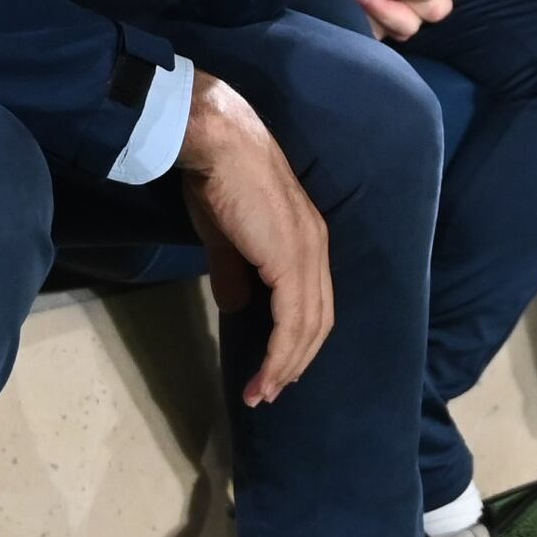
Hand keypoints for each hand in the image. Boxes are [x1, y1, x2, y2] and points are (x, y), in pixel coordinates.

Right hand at [177, 76, 329, 408]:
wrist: (218, 143)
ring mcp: (307, 254)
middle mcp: (316, 249)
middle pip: (318, 321)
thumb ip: (234, 271)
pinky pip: (293, 320)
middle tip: (269, 391)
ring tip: (262, 393)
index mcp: (306, 241)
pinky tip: (266, 375)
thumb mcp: (226, 235)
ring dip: (287, 366)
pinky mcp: (291, 260)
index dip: (297, 340)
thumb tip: (234, 307)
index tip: (275, 369)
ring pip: (308, 326)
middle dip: (295, 362)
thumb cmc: (219, 179)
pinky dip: (281, 354)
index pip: (313, 302)